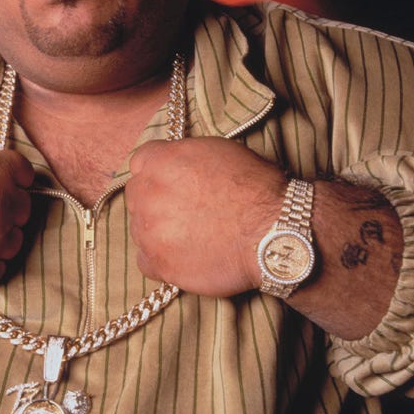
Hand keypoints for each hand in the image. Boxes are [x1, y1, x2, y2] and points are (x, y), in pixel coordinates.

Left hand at [126, 138, 285, 296]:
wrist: (276, 231)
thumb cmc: (256, 188)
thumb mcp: (217, 151)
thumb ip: (182, 156)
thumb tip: (171, 164)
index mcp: (161, 161)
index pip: (140, 162)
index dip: (158, 173)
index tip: (171, 183)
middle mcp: (148, 193)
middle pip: (137, 195)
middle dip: (155, 202)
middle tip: (184, 212)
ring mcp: (150, 230)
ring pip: (139, 228)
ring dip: (158, 232)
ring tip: (191, 235)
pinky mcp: (158, 263)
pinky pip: (145, 261)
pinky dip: (160, 260)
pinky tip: (185, 256)